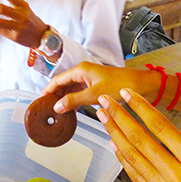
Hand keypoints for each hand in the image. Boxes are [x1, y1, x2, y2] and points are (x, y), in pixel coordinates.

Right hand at [41, 62, 159, 113]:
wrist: (140, 85)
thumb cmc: (120, 85)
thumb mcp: (94, 95)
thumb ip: (74, 100)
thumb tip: (56, 106)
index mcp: (80, 70)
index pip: (57, 80)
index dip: (47, 90)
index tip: (39, 101)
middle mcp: (83, 72)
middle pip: (62, 84)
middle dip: (53, 95)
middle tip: (45, 108)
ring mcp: (89, 79)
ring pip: (70, 89)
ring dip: (63, 99)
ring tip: (55, 111)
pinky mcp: (95, 86)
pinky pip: (79, 93)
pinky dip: (73, 101)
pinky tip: (70, 110)